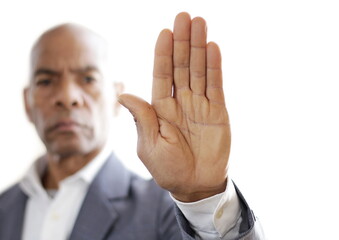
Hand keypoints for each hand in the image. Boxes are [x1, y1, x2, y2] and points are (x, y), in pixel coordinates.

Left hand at [118, 12, 230, 201]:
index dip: (163, 54)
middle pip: (181, 66)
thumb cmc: (168, 168)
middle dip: (183, 42)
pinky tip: (213, 48)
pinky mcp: (217, 112)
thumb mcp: (149, 145)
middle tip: (185, 17)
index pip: (162, 75)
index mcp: (161, 108)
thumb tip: (124, 95)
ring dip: (200, 47)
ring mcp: (200, 105)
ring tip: (200, 23)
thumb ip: (142, 118)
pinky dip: (215, 67)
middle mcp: (180, 101)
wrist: (195, 185)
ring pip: (199, 70)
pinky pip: (216, 85)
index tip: (165, 32)